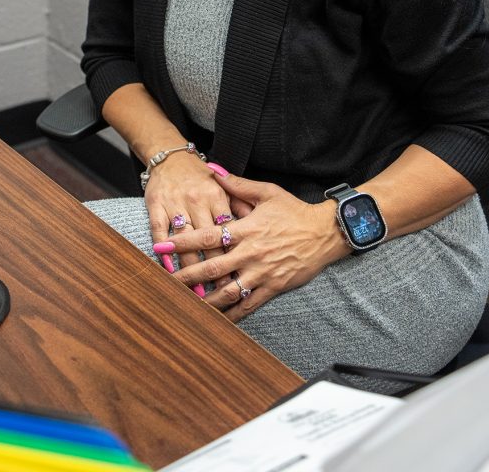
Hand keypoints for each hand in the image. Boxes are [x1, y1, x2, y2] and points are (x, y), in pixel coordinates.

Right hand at [144, 153, 234, 292]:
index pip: (227, 231)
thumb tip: (255, 224)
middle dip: (214, 268)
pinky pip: (159, 229)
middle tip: (221, 291)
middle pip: (207, 240)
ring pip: (183, 239)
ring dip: (190, 267)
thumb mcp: (223, 187)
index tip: (240, 277)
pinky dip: (164, 249)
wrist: (171, 157)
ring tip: (196, 291)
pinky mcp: (156, 204)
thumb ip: (240, 202)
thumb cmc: (200, 176)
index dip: (233, 255)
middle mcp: (196, 200)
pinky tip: (168, 267)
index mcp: (216, 196)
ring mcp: (175, 203)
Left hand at [160, 170, 349, 319]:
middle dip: (187, 275)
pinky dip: (233, 313)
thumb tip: (213, 170)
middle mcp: (252, 252)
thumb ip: (237, 185)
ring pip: (228, 290)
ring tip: (186, 305)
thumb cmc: (294, 211)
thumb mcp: (267, 192)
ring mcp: (263, 272)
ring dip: (206, 299)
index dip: (184, 241)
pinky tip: (218, 318)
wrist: (325, 232)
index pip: (209, 236)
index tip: (163, 246)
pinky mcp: (274, 286)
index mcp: (247, 228)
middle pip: (213, 267)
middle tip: (165, 282)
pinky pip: (249, 303)